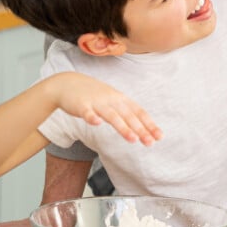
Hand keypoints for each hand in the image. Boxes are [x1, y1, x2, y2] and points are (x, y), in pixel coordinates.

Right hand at [47, 72, 162, 144]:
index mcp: (121, 99)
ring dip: (123, 127)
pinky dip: (91, 117)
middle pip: (129, 116)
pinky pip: (87, 112)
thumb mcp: (113, 101)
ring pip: (112, 116)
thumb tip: (143, 127)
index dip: (149, 124)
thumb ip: (126, 113)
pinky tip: (96, 124)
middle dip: (141, 130)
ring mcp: (96, 102)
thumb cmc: (94, 95)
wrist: (67, 83)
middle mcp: (112, 100)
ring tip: (133, 139)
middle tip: (150, 143)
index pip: (139, 112)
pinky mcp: (81, 105)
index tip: (159, 136)